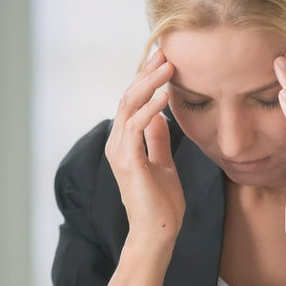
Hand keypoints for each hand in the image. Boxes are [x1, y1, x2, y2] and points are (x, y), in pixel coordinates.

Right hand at [105, 50, 183, 244]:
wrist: (158, 234)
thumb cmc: (161, 204)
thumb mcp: (162, 163)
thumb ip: (157, 140)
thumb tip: (160, 116)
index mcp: (124, 142)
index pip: (132, 101)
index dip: (146, 78)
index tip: (164, 59)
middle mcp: (117, 143)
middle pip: (127, 97)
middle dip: (146, 72)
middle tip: (166, 52)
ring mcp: (120, 151)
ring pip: (128, 106)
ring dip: (149, 83)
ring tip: (168, 65)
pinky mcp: (128, 161)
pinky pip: (136, 127)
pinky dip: (149, 108)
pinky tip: (165, 96)